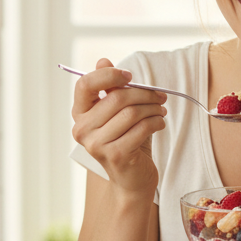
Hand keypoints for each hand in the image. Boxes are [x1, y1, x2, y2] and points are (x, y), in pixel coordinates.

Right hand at [71, 58, 165, 195]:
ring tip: (161, 111)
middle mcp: (82, 129)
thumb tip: (103, 60)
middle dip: (144, 94)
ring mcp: (96, 144)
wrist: (131, 179)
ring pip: (131, 113)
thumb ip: (110, 89)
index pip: (85, 84)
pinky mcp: (115, 155)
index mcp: (79, 114)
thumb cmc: (126, 141)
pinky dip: (156, 123)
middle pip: (116, 98)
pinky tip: (160, 124)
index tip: (129, 76)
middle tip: (160, 96)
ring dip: (153, 108)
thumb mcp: (118, 113)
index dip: (108, 75)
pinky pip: (141, 128)